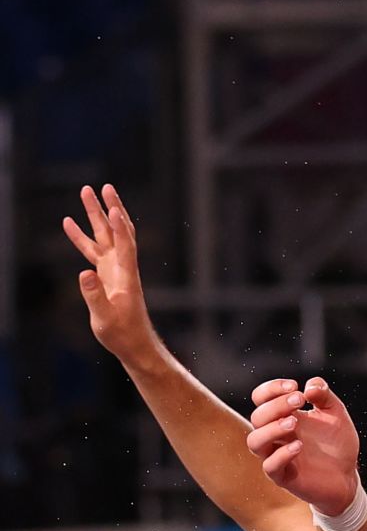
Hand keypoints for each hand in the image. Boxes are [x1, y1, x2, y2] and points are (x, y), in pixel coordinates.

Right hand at [62, 185, 158, 361]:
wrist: (134, 343)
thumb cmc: (122, 333)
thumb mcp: (105, 318)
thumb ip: (94, 295)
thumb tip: (84, 273)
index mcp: (126, 275)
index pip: (125, 245)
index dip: (119, 227)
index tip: (113, 208)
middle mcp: (123, 267)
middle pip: (117, 231)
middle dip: (110, 208)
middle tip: (102, 187)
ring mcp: (114, 268)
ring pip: (105, 236)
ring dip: (95, 215)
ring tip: (86, 193)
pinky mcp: (106, 274)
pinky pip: (93, 250)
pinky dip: (81, 236)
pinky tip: (68, 223)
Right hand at [246, 377, 362, 513]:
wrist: (347, 476)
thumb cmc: (336, 444)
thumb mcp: (336, 414)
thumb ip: (324, 396)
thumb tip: (310, 385)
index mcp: (284, 416)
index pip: (261, 398)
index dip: (271, 389)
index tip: (294, 386)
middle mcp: (276, 435)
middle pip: (257, 417)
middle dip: (276, 405)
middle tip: (299, 400)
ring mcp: (277, 456)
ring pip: (255, 441)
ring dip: (271, 428)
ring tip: (294, 422)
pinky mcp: (284, 476)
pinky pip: (270, 466)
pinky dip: (282, 454)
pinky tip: (299, 446)